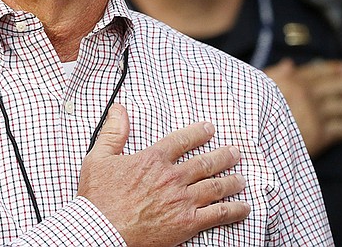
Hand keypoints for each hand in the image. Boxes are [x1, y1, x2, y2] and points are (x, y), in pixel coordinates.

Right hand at [77, 104, 249, 246]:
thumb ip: (113, 132)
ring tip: (241, 178)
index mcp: (153, 159)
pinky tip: (243, 207)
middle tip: (235, 152)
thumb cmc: (98, 198)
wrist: (101, 230)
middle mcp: (172, 177)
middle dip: (224, 156)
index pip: (182, 140)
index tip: (209, 129)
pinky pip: (218, 214)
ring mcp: (182, 200)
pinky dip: (234, 210)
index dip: (199, 133)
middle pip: (205, 162)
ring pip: (216, 186)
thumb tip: (119, 109)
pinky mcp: (187, 223)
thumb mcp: (98, 158)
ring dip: (232, 180)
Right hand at [264, 58, 341, 157]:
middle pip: (334, 87)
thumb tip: (289, 64)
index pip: (317, 72)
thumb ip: (273, 75)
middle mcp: (306, 96)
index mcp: (291, 82)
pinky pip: (340, 129)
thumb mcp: (257, 87)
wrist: (256, 140)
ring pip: (341, 107)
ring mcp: (314, 115)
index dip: (333, 69)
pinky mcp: (319, 135)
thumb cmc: (252, 113)